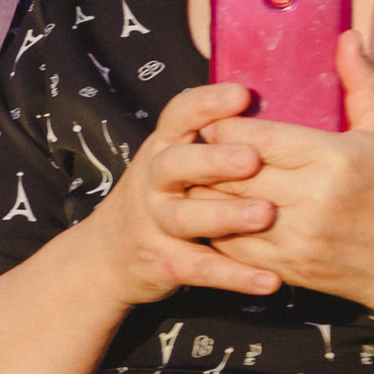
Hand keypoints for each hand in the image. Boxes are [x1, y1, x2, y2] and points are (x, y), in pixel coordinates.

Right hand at [86, 80, 276, 309]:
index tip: (241, 94)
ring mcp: (154, 223)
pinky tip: (268, 280)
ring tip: (265, 215)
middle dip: (213, 160)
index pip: (178, 116)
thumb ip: (211, 135)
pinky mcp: (163, 262)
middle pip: (176, 164)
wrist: (105, 257)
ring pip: (185, 217)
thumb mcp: (174, 158)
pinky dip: (234, 276)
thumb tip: (266, 93)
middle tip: (251, 159)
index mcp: (164, 148)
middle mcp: (154, 181)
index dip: (206, 103)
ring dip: (224, 215)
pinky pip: (200, 269)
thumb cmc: (160, 197)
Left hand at [229, 31, 373, 306]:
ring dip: (205, 192)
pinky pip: (228, 243)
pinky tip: (218, 211)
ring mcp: (295, 238)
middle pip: (227, 171)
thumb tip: (348, 36)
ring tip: (202, 177)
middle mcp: (310, 199)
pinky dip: (216, 225)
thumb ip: (360, 83)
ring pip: (220, 208)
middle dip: (206, 158)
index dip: (223, 127)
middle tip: (197, 148)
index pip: (249, 136)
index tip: (217, 123)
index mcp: (333, 158)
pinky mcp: (284, 267)